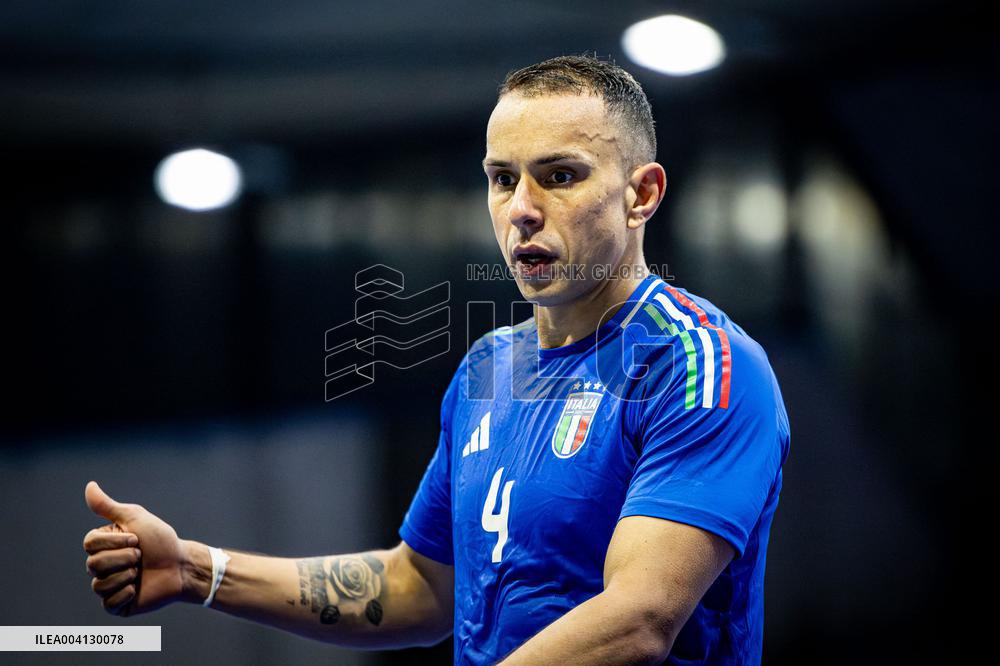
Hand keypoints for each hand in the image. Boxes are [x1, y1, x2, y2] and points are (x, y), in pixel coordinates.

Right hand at [83, 481, 186, 615]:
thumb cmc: (161, 540)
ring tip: (141, 572)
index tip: (136, 539)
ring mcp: (108, 585)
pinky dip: (126, 594)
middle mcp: (101, 565)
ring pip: (99, 585)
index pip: (89, 544)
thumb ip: (109, 506)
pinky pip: (108, 604)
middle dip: (124, 558)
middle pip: (93, 565)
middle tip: (141, 556)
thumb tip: (89, 486)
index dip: (114, 542)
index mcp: (103, 544)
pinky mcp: (116, 605)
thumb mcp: (136, 518)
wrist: (181, 565)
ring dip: (127, 576)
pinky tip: (137, 588)